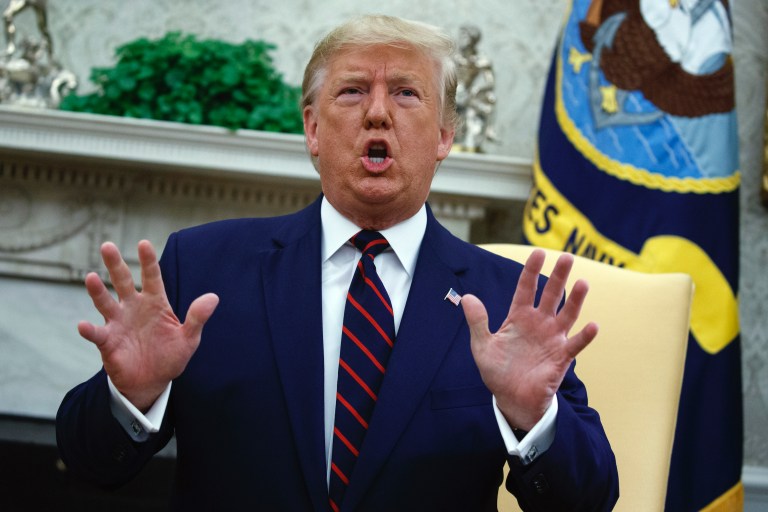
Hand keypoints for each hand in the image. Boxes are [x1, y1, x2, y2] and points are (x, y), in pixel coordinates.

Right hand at [78, 240, 218, 411]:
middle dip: (115, 265)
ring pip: (105, 302)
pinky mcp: (108, 341)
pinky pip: (97, 333)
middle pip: (123, 282)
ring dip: (97, 291)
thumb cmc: (171, 356)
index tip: (144, 243)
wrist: (152, 382)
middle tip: (108, 246)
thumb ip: (197, 318)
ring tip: (91, 277)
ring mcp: (118, 323)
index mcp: (155, 303)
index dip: (148, 261)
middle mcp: (134, 308)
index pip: (152, 277)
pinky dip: (89, 330)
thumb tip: (213, 297)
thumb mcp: (188, 338)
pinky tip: (83, 325)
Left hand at [461, 249, 597, 430]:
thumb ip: (478, 321)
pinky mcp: (561, 357)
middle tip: (566, 256)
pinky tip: (593, 326)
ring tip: (583, 282)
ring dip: (576, 300)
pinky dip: (585, 336)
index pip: (526, 288)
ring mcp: (552, 338)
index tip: (538, 253)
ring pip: (567, 314)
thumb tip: (467, 297)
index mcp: (519, 317)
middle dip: (559, 276)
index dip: (531, 271)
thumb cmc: (497, 371)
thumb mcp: (482, 345)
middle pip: (551, 295)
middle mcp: (539, 323)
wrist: (511, 399)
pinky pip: (575, 344)